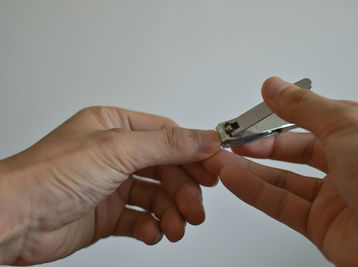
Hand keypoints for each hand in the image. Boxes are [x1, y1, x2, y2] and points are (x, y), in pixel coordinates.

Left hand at [0, 107, 219, 264]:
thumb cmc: (48, 176)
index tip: (216, 168)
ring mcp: (112, 185)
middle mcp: (115, 155)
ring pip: (156, 197)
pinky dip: (151, 227)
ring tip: (177, 228)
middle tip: (196, 209)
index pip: (167, 137)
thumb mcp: (116, 150)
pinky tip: (152, 233)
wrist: (12, 221)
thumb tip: (205, 138)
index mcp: (115, 128)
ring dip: (171, 213)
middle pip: (166, 170)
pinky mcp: (107, 214)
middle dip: (184, 191)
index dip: (194, 153)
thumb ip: (166, 145)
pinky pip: (141, 219)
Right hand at [204, 77, 357, 266]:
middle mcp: (343, 166)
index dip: (274, 119)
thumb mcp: (346, 125)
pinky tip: (234, 179)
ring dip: (248, 169)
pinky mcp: (321, 226)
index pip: (304, 122)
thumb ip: (303, 106)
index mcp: (353, 135)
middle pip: (290, 152)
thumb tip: (274, 86)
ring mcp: (331, 198)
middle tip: (230, 141)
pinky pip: (280, 205)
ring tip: (221, 160)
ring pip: (280, 180)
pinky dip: (254, 192)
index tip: (247, 117)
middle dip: (257, 145)